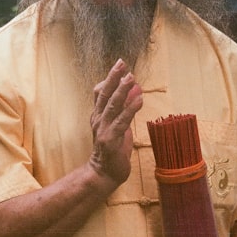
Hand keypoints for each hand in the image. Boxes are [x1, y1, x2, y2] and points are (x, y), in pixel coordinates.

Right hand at [89, 59, 142, 184]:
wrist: (104, 174)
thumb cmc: (112, 149)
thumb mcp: (118, 125)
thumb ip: (124, 108)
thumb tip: (135, 89)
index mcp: (98, 115)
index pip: (100, 91)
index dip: (110, 78)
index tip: (120, 65)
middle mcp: (98, 119)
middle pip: (104, 94)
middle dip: (114, 77)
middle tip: (122, 62)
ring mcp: (102, 129)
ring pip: (112, 105)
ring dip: (122, 90)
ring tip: (131, 77)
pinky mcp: (110, 139)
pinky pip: (121, 121)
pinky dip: (130, 109)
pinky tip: (139, 99)